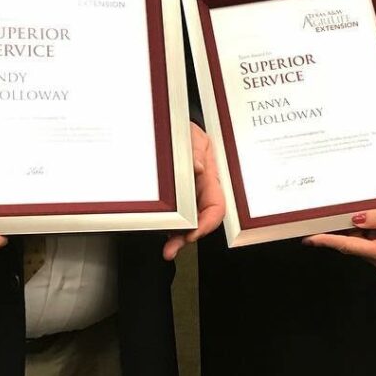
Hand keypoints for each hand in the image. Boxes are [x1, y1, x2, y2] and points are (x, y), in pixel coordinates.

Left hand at [163, 123, 225, 259]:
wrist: (168, 127)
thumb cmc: (184, 130)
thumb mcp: (190, 134)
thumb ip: (195, 149)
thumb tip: (200, 168)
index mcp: (210, 178)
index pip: (216, 206)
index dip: (207, 223)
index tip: (193, 232)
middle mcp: (200, 190)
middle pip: (200, 220)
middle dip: (188, 237)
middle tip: (172, 247)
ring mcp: (186, 195)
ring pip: (186, 222)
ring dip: (176, 237)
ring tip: (167, 248)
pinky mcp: (172, 197)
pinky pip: (173, 215)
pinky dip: (167, 226)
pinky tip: (159, 233)